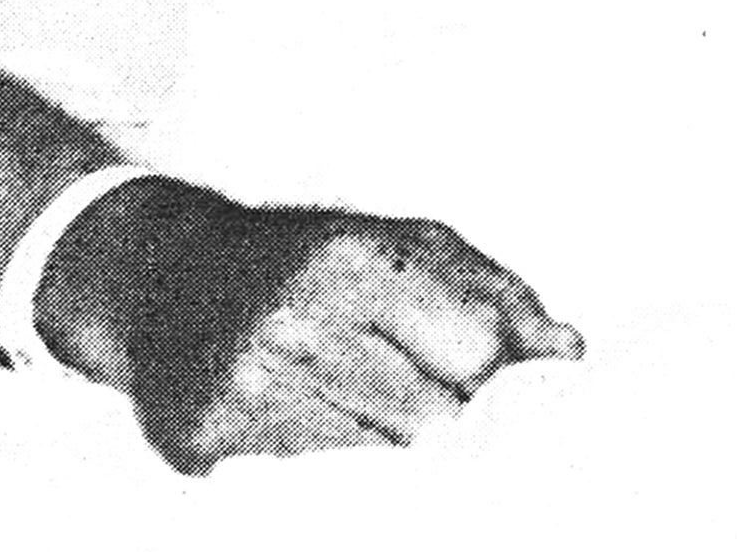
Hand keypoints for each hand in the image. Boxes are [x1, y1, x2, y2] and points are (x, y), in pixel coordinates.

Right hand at [33, 177, 582, 473]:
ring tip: (352, 406)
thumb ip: (494, 294)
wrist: (166, 278)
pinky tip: (296, 425)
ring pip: (369, 467)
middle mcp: (294, 321)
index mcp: (350, 259)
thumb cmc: (308, 259)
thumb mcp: (403, 245)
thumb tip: (570, 351)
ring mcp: (242, 387)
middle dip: (438, 422)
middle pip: (429, 426)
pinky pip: (301, 491)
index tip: (482, 380)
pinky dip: (313, 467)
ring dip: (376, 449)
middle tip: (414, 399)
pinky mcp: (199, 443)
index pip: (472, 356)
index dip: (487, 377)